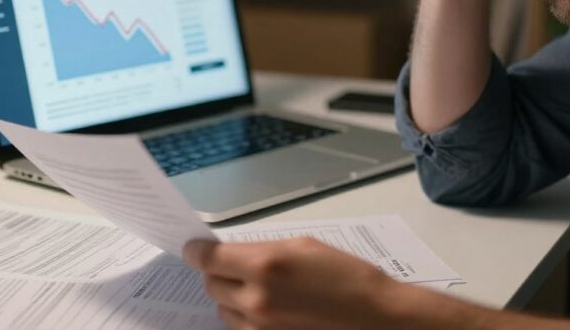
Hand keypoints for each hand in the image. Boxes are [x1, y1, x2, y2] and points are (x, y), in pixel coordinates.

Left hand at [184, 237, 399, 329]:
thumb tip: (235, 253)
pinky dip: (245, 319)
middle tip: (233, 267)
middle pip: (211, 284)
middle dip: (218, 273)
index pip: (207, 259)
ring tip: (258, 291)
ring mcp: (260, 329)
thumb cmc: (346, 276)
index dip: (196, 252)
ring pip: (223, 310)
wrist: (375, 318)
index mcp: (264, 266)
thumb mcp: (303, 247)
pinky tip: (267, 311)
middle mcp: (255, 300)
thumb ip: (263, 250)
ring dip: (231, 298)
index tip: (194, 249)